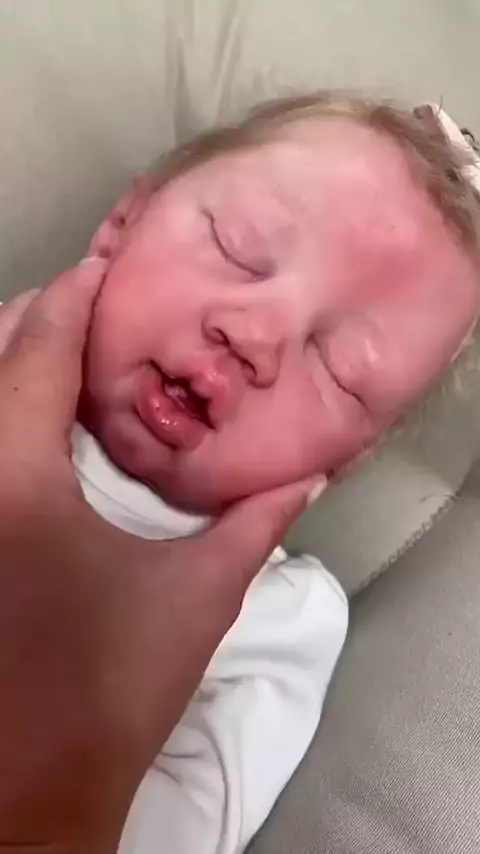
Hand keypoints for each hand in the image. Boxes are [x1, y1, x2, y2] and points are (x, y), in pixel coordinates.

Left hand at [0, 263, 322, 853]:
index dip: (72, 301)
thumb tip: (304, 477)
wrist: (38, 780)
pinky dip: (6, 415)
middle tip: (87, 297)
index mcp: (20, 480)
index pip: (38, 357)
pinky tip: (40, 429)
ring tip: (64, 347)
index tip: (103, 264)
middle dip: (35, 320)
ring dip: (14, 364)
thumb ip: (254, 525)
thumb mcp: (199, 596)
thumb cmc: (114, 684)